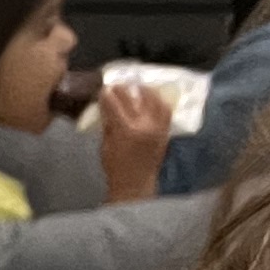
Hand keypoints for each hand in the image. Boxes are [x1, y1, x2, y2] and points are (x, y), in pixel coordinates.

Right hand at [99, 75, 175, 201]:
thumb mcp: (105, 147)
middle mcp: (144, 125)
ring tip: (138, 86)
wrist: (136, 183)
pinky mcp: (166, 129)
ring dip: (144, 90)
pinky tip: (153, 98)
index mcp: (125, 131)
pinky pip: (166, 109)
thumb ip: (108, 126)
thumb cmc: (115, 168)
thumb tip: (106, 109)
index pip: (114, 105)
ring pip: (153, 99)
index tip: (103, 90)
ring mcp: (158, 126)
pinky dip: (159, 101)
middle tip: (117, 85)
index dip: (107, 95)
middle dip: (123, 90)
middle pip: (133, 98)